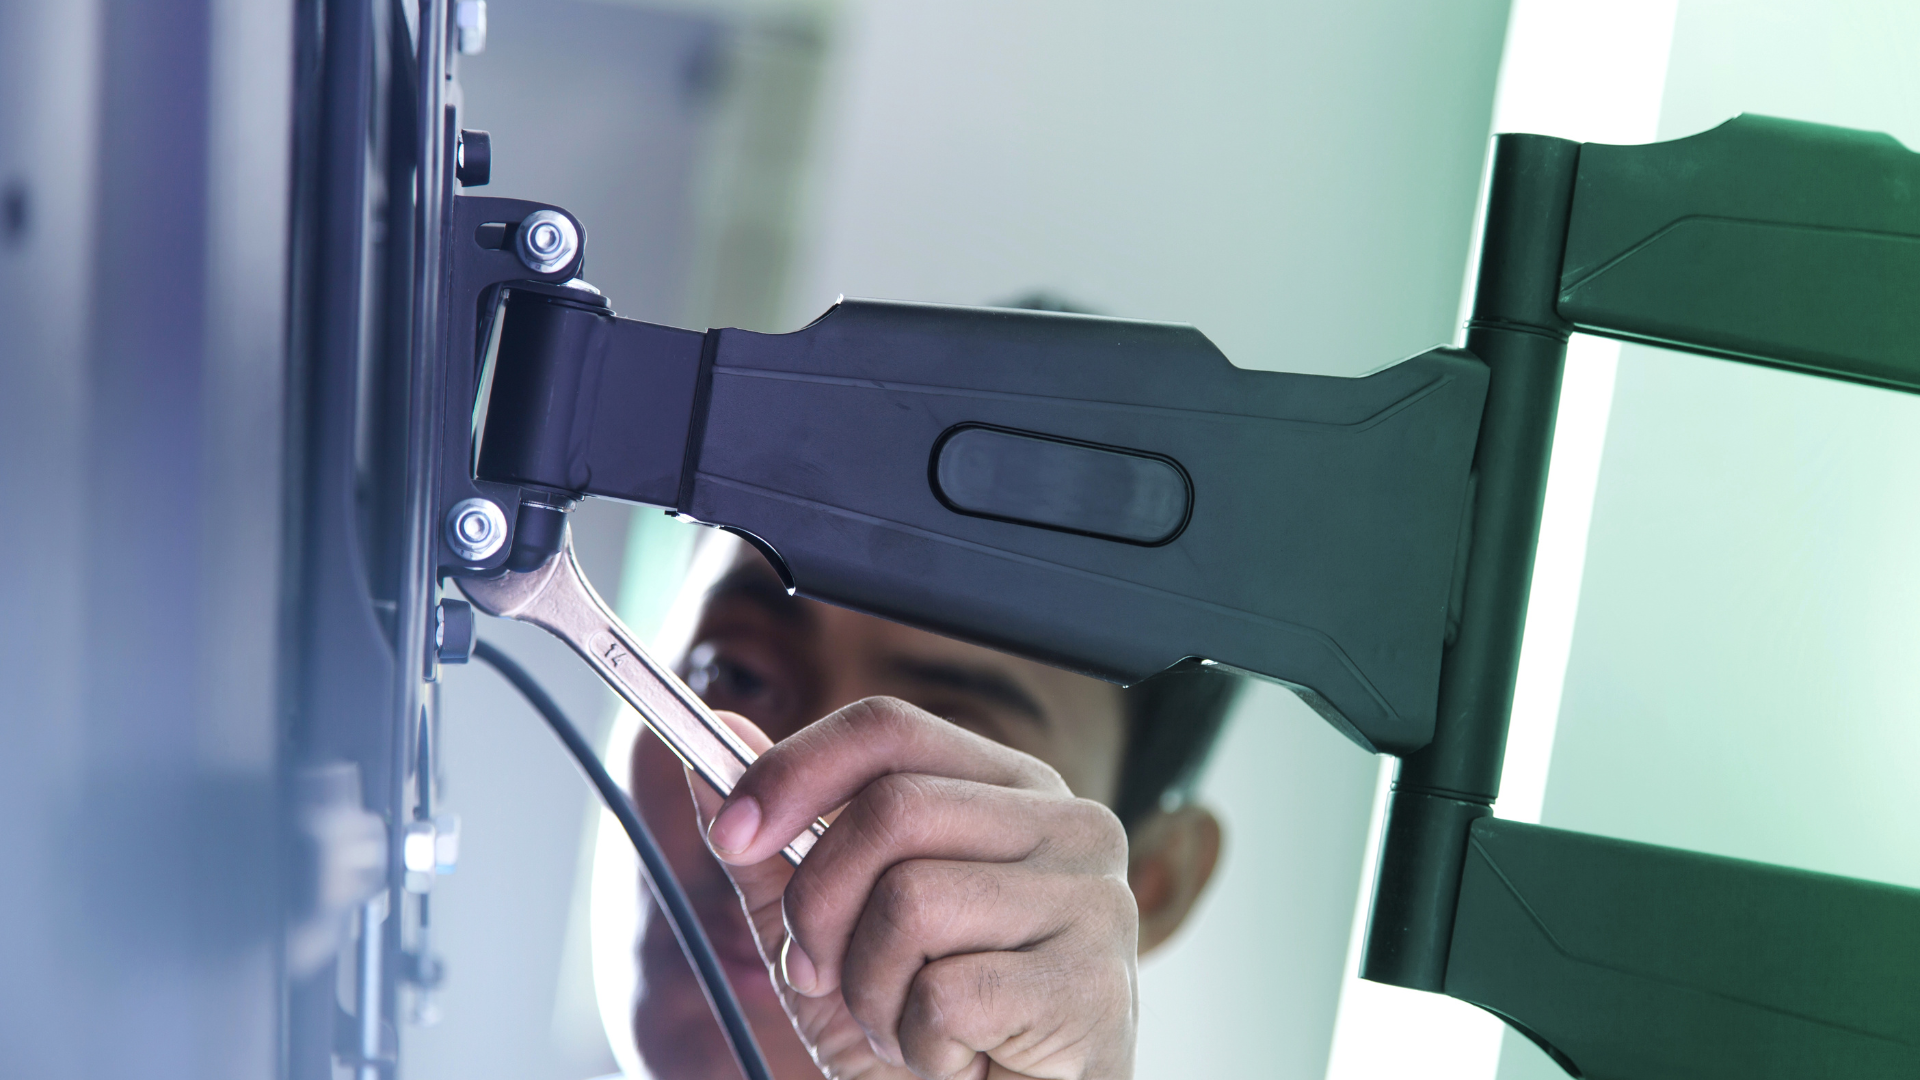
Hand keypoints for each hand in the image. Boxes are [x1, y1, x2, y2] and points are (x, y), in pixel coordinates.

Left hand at [689, 697, 1138, 1079]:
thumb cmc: (937, 1031)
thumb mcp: (835, 933)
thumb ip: (781, 845)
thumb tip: (718, 739)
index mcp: (1009, 789)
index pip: (889, 729)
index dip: (794, 770)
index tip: (732, 833)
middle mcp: (1067, 825)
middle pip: (889, 810)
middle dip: (819, 906)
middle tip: (819, 973)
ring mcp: (1092, 901)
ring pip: (911, 902)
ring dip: (872, 991)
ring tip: (907, 1027)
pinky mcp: (1090, 988)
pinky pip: (947, 995)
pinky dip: (919, 1046)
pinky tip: (956, 1062)